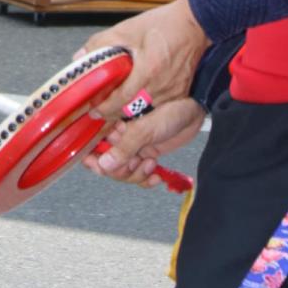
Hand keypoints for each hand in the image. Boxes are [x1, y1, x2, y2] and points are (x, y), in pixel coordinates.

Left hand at [74, 0, 209, 117]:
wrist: (195, 23)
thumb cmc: (163, 24)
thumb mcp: (127, 29)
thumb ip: (101, 43)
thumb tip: (80, 57)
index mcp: (148, 70)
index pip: (121, 99)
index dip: (105, 107)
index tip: (95, 109)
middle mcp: (163, 86)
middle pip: (133, 111)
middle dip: (115, 114)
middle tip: (101, 112)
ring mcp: (174, 92)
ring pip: (147, 113)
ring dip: (131, 113)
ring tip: (115, 108)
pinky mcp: (181, 93)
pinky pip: (160, 107)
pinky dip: (146, 107)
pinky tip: (136, 101)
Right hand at [82, 99, 204, 187]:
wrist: (195, 112)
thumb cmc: (172, 109)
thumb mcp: (145, 129)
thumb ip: (125, 147)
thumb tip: (103, 164)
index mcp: (113, 122)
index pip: (93, 143)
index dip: (92, 156)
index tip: (96, 165)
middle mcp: (120, 134)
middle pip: (107, 162)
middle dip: (120, 169)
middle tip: (134, 163)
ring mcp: (133, 145)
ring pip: (123, 171)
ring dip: (135, 174)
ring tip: (149, 164)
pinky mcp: (145, 154)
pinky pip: (138, 174)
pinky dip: (146, 178)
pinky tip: (156, 174)